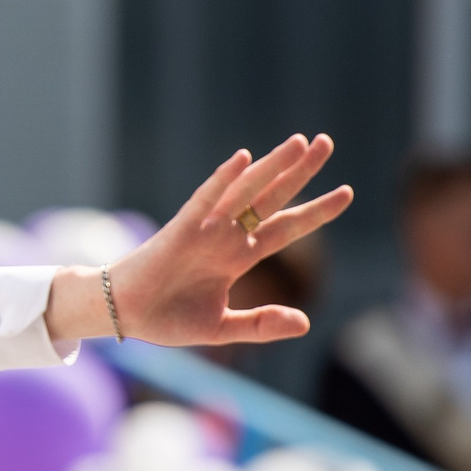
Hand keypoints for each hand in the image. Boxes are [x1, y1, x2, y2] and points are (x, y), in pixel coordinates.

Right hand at [47, 135, 351, 347]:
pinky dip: (223, 179)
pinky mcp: (181, 230)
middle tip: (326, 143)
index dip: (316, 211)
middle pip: (272, 198)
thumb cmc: (167, 318)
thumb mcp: (222, 328)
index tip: (347, 192)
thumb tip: (306, 323)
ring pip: (246, 191)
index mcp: (238, 256)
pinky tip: (243, 159)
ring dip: (273, 167)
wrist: (123, 316)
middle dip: (300, 172)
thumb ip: (261, 325)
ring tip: (301, 142)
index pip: (286, 227)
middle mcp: (227, 236)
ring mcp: (205, 229)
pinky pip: (206, 199)